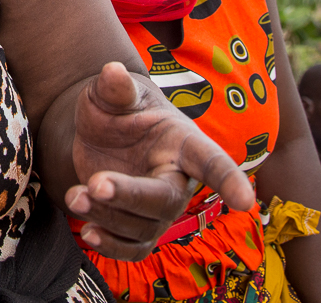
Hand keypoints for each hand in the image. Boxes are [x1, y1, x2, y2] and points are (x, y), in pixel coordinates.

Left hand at [64, 62, 255, 260]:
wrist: (100, 134)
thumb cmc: (116, 109)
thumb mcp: (110, 94)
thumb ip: (114, 87)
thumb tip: (111, 71)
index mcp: (184, 143)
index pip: (212, 162)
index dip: (229, 180)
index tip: (245, 200)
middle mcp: (179, 180)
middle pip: (166, 200)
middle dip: (130, 195)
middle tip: (95, 183)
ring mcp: (160, 209)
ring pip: (143, 228)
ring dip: (107, 216)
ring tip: (75, 194)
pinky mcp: (139, 229)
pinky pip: (133, 250)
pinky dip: (110, 246)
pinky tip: (87, 232)